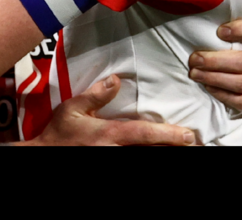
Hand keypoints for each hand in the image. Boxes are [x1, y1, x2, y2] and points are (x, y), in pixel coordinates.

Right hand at [25, 74, 196, 145]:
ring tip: (182, 148)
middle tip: (195, 145)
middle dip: (173, 148)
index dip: (168, 135)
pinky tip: (159, 150)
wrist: (45, 153)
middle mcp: (116, 151)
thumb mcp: (72, 109)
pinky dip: (148, 152)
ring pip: (146, 157)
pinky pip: (135, 160)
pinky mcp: (110, 162)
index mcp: (109, 134)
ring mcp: (115, 159)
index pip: (144, 133)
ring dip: (164, 152)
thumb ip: (95, 95)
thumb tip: (116, 79)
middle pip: (152, 151)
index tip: (188, 135)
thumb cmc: (59, 132)